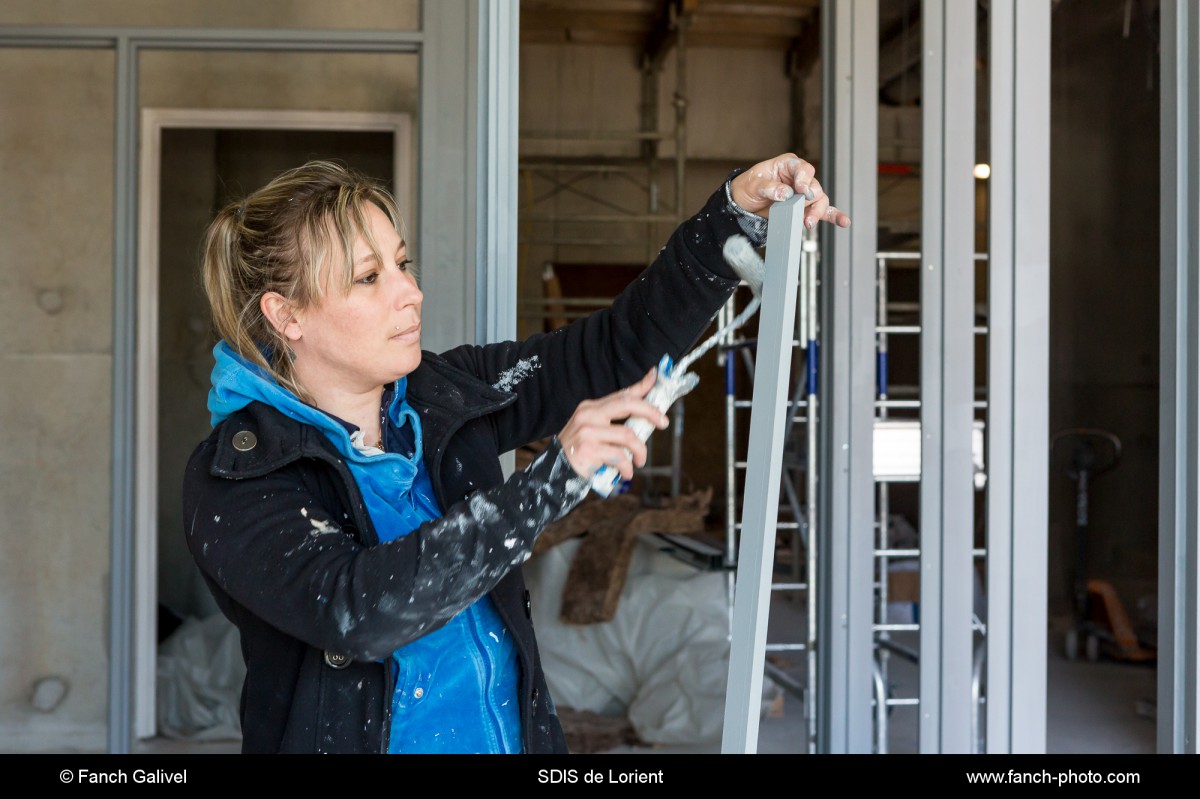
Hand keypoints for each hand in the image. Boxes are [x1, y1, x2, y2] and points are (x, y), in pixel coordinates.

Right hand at [558, 368, 668, 479]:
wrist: (554, 472)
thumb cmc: (579, 453)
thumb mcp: (592, 431)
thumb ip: (612, 424)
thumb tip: (644, 422)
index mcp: (591, 408)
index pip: (621, 393)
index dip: (641, 385)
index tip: (655, 375)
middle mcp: (588, 415)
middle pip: (627, 404)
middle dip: (651, 411)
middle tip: (664, 423)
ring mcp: (587, 431)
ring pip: (628, 434)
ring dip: (640, 451)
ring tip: (639, 461)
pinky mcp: (588, 449)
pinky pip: (620, 456)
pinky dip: (627, 467)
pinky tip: (626, 474)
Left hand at [729, 153, 851, 229]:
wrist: (744, 203)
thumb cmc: (749, 187)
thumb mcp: (754, 184)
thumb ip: (769, 187)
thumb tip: (785, 193)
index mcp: (788, 165)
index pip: (804, 169)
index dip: (804, 179)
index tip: (801, 190)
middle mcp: (799, 178)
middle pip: (814, 187)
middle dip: (811, 200)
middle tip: (804, 212)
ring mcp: (803, 194)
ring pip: (819, 200)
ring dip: (818, 212)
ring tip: (808, 223)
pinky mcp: (804, 209)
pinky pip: (823, 211)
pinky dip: (833, 216)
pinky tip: (843, 222)